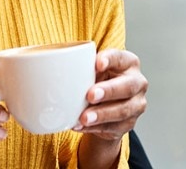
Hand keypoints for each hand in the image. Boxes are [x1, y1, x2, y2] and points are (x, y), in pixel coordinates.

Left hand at [73, 49, 147, 163]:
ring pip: (123, 110)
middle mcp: (137, 82)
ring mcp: (136, 104)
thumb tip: (47, 67)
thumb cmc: (96, 81)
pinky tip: (81, 126)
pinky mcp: (129, 124)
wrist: (105, 106)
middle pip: (127, 86)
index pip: (121, 57)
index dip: (110, 59)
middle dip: (109, 91)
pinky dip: (96, 128)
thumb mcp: (91, 70)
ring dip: (102, 114)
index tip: (97, 64)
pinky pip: (113, 127)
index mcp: (128, 63)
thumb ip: (80, 67)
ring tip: (83, 118)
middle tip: (90, 95)